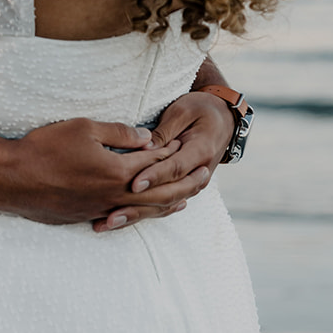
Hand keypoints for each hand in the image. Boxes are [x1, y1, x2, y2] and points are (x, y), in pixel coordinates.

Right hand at [0, 119, 176, 225]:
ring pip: (142, 212)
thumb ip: (119, 133)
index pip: (154, 163)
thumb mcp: (83, 128)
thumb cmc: (45, 147)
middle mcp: (112, 196)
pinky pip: (121, 218)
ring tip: (185, 201)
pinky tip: (142, 213)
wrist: (10, 178)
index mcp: (116, 172)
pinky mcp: (84, 217)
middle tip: (205, 177)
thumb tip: (147, 138)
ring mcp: (99, 210)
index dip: (171, 152)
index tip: (184, 142)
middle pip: (158, 194)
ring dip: (167, 205)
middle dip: (185, 184)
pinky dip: (140, 215)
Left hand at [92, 91, 232, 231]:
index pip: (175, 168)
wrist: (222, 120)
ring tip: (109, 222)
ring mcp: (192, 184)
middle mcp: (199, 173)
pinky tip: (118, 222)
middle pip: (169, 194)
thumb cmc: (199, 109)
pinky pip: (162, 205)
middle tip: (112, 213)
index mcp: (201, 151)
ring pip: (164, 205)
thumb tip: (145, 147)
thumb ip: (164, 130)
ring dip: (136, 215)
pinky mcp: (182, 188)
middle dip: (139, 206)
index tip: (134, 184)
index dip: (155, 177)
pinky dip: (141, 214)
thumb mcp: (183, 111)